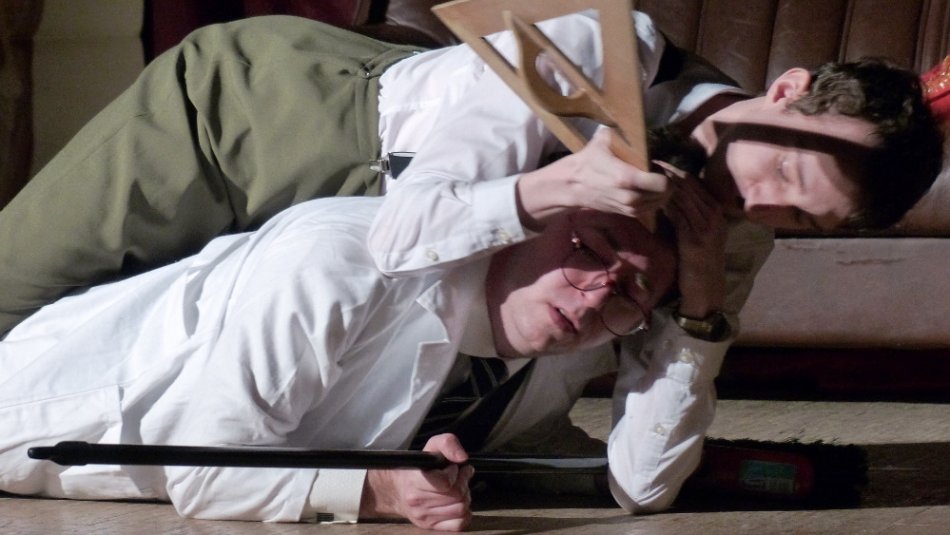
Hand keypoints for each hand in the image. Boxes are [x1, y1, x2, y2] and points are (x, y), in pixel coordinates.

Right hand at [360, 434, 473, 530]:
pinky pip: (459, 525)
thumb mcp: (431, 446)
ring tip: (457, 489)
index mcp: (415, 480)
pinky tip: (457, 503)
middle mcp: (417, 501)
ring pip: (461, 509)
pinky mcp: (430, 527)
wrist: (398, 490)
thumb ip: (448, 443)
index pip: (445, 483)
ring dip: (465, 497)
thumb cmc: (420, 467)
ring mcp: (423, 516)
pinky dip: (464, 514)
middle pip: (458, 496)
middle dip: (463, 483)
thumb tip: (462, 458)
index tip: (452, 468)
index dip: (455, 473)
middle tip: (459, 477)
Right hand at [517, 127, 671, 228]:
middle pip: (664, 194)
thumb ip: (622, 133)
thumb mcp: (603, 141)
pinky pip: (650, 209)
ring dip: (660, 192)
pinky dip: (653, 200)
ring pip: (660, 202)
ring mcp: (629, 208)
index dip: (666, 173)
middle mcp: (630, 197)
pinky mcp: (628, 214)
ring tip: (652, 181)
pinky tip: (646, 190)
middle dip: (665, 182)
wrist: (572, 185)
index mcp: (626, 178)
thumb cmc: (588, 160)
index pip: (662, 183)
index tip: (659, 165)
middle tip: (658, 172)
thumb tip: (636, 121)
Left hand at [661, 162, 727, 317]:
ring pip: (683, 197)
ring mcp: (706, 227)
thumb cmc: (695, 260)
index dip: (675, 168)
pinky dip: (665, 205)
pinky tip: (651, 198)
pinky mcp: (695, 240)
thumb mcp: (693, 231)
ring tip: (644, 173)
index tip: (656, 158)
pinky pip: (678, 216)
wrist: (705, 288)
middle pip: (689, 184)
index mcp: (715, 209)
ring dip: (663, 184)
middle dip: (667, 171)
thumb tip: (661, 195)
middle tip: (646, 159)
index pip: (695, 180)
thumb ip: (682, 213)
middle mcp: (714, 214)